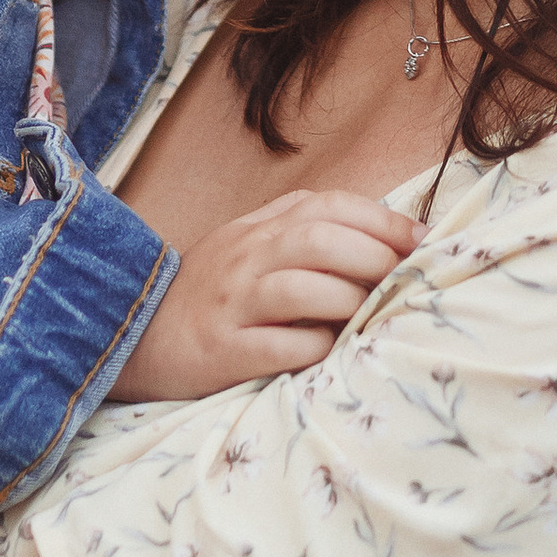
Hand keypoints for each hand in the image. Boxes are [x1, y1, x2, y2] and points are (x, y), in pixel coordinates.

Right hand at [107, 187, 417, 397]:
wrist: (137, 334)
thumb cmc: (211, 291)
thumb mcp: (248, 243)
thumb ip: (300, 227)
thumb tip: (379, 226)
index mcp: (259, 228)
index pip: (328, 206)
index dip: (381, 220)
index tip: (419, 240)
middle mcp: (246, 257)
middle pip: (322, 241)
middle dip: (375, 258)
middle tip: (403, 279)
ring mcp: (234, 303)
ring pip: (304, 289)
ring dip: (350, 302)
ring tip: (366, 314)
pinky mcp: (224, 350)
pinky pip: (283, 346)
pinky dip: (317, 347)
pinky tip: (330, 350)